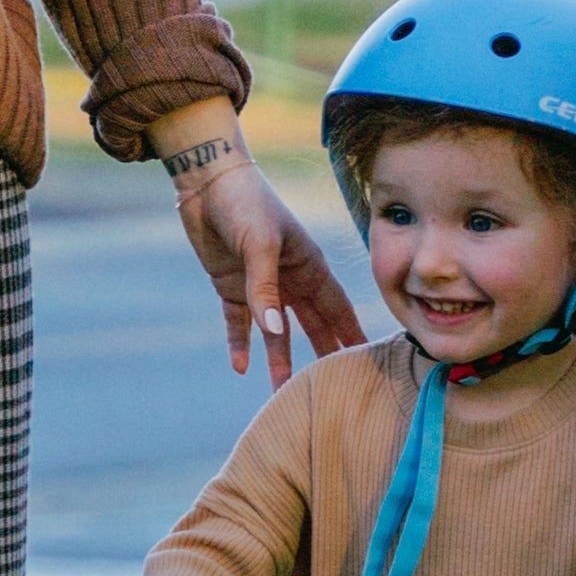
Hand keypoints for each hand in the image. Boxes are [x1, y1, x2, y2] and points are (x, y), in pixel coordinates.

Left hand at [160, 102, 360, 383]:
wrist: (206, 183)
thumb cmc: (245, 202)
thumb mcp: (260, 243)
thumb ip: (267, 288)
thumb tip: (277, 332)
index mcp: (309, 266)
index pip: (338, 308)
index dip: (352, 334)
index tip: (368, 362)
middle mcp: (290, 279)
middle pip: (312, 326)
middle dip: (322, 355)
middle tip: (336, 390)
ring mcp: (261, 285)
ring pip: (275, 332)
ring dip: (279, 359)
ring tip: (281, 393)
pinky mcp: (231, 287)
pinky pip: (238, 323)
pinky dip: (240, 344)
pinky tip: (241, 368)